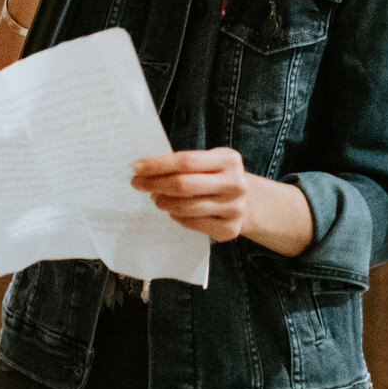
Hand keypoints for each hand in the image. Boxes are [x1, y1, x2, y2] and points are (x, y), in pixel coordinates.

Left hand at [133, 148, 251, 240]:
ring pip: (186, 207)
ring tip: (155, 197)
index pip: (186, 161)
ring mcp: (234, 208)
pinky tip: (171, 210)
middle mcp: (235, 184)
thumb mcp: (211, 162)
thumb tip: (147, 169)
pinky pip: (193, 223)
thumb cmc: (218, 177)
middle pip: (184, 185)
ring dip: (163, 202)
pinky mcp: (229, 229)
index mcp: (229, 160)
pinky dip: (177, 216)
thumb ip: (186, 163)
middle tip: (137, 183)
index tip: (137, 167)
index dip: (158, 165)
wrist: (250, 202)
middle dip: (155, 184)